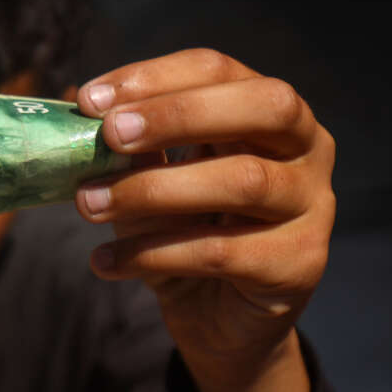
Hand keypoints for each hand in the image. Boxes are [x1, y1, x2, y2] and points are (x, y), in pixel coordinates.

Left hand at [68, 49, 335, 391]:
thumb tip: (79, 108)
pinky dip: (153, 254)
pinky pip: (223, 252)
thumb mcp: (151, 181)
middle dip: (178, 114)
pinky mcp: (300, 265)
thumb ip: (131, 147)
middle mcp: (307, 148)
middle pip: (263, 106)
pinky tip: (105, 261)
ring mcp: (313, 206)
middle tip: (107, 135)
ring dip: (153, 190)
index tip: (90, 99)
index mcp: (268, 111)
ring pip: (243, 181)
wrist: (219, 322)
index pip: (218, 69)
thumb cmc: (183, 233)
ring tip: (88, 204)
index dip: (154, 78)